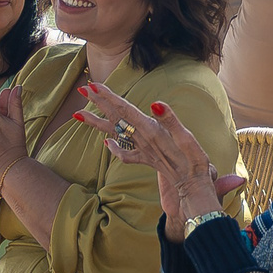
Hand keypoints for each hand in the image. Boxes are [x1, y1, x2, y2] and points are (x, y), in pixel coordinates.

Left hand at [75, 81, 244, 226]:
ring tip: (79, 114)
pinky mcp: (146, 158)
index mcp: (149, 130)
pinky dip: (113, 148)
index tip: (93, 85)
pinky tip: (106, 143)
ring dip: (97, 122)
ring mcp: (142, 150)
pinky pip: (124, 154)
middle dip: (99, 102)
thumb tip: (155, 104)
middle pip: (116, 117)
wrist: (192, 186)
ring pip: (114, 133)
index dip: (109, 97)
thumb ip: (169, 120)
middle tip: (82, 89)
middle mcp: (142, 139)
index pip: (125, 109)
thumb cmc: (192, 161)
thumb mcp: (185, 137)